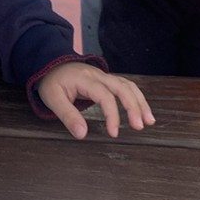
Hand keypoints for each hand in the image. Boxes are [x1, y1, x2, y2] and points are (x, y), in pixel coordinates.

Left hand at [37, 62, 154, 139]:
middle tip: (140, 126)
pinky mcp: (106, 80)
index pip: (105, 96)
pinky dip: (136, 97)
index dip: (112, 114)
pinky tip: (142, 110)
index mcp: (85, 79)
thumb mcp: (53, 98)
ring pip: (127, 85)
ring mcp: (104, 76)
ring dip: (140, 101)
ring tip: (149, 120)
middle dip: (134, 106)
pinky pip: (125, 86)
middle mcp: (98, 75)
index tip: (114, 133)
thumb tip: (83, 134)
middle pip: (122, 87)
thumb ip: (67, 116)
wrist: (50, 64)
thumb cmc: (52, 82)